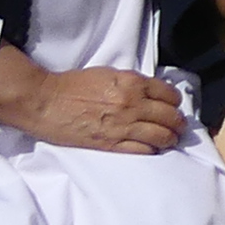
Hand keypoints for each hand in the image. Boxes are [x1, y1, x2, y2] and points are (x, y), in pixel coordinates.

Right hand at [0, 47, 184, 153]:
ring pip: (161, 136)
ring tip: (170, 139)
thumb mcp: (108, 74)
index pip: (169, 94)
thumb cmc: (72, 85)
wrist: (46, 101)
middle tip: (179, 126)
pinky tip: (153, 149)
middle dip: (178, 122)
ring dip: (170, 138)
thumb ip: (131, 83)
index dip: (174, 101)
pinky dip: (152, 150)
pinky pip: (142, 150)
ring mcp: (123, 126)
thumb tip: (149, 92)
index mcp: (132, 83)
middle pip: (170, 116)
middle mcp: (132, 104)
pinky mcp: (111, 144)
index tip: (174, 106)